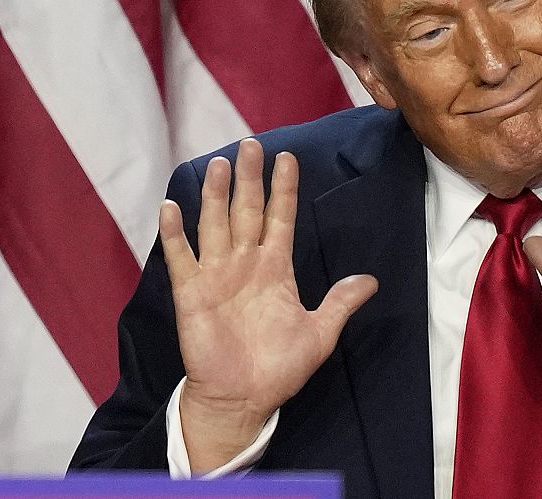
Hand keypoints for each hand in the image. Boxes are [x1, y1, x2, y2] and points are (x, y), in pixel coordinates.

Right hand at [159, 138, 377, 472]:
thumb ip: (341, 303)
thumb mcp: (320, 333)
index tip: (288, 158)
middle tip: (250, 143)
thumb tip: (371, 281)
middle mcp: (245, 264)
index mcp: (275, 268)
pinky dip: (175, 233)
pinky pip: (181, 258)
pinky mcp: (192, 294)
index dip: (284, 189)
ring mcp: (217, 276)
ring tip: (217, 163)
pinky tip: (170, 206)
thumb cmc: (279, 367)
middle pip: (247, 211)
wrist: (244, 398)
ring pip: (215, 224)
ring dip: (214, 194)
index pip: (280, 218)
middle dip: (249, 178)